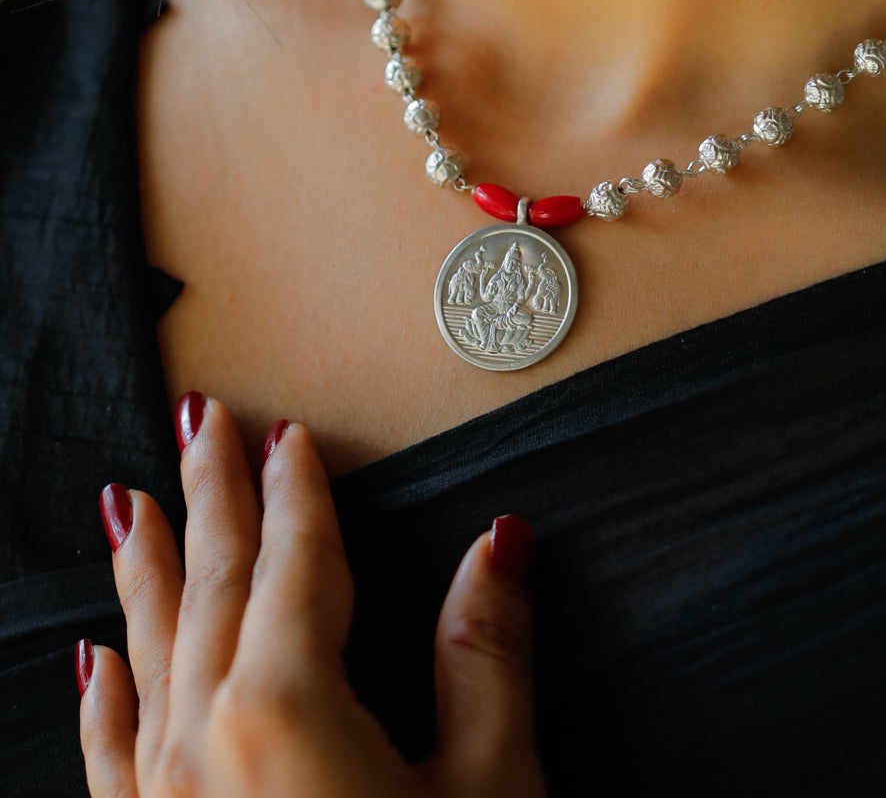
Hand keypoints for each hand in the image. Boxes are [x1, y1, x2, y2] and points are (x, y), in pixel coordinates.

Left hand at [75, 393, 544, 797]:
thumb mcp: (490, 787)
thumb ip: (486, 652)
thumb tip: (501, 541)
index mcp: (284, 707)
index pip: (294, 562)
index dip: (296, 491)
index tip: (288, 432)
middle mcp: (202, 743)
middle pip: (208, 584)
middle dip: (207, 493)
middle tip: (195, 418)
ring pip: (147, 652)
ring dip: (143, 569)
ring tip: (125, 499)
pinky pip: (108, 756)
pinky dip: (101, 697)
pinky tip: (90, 658)